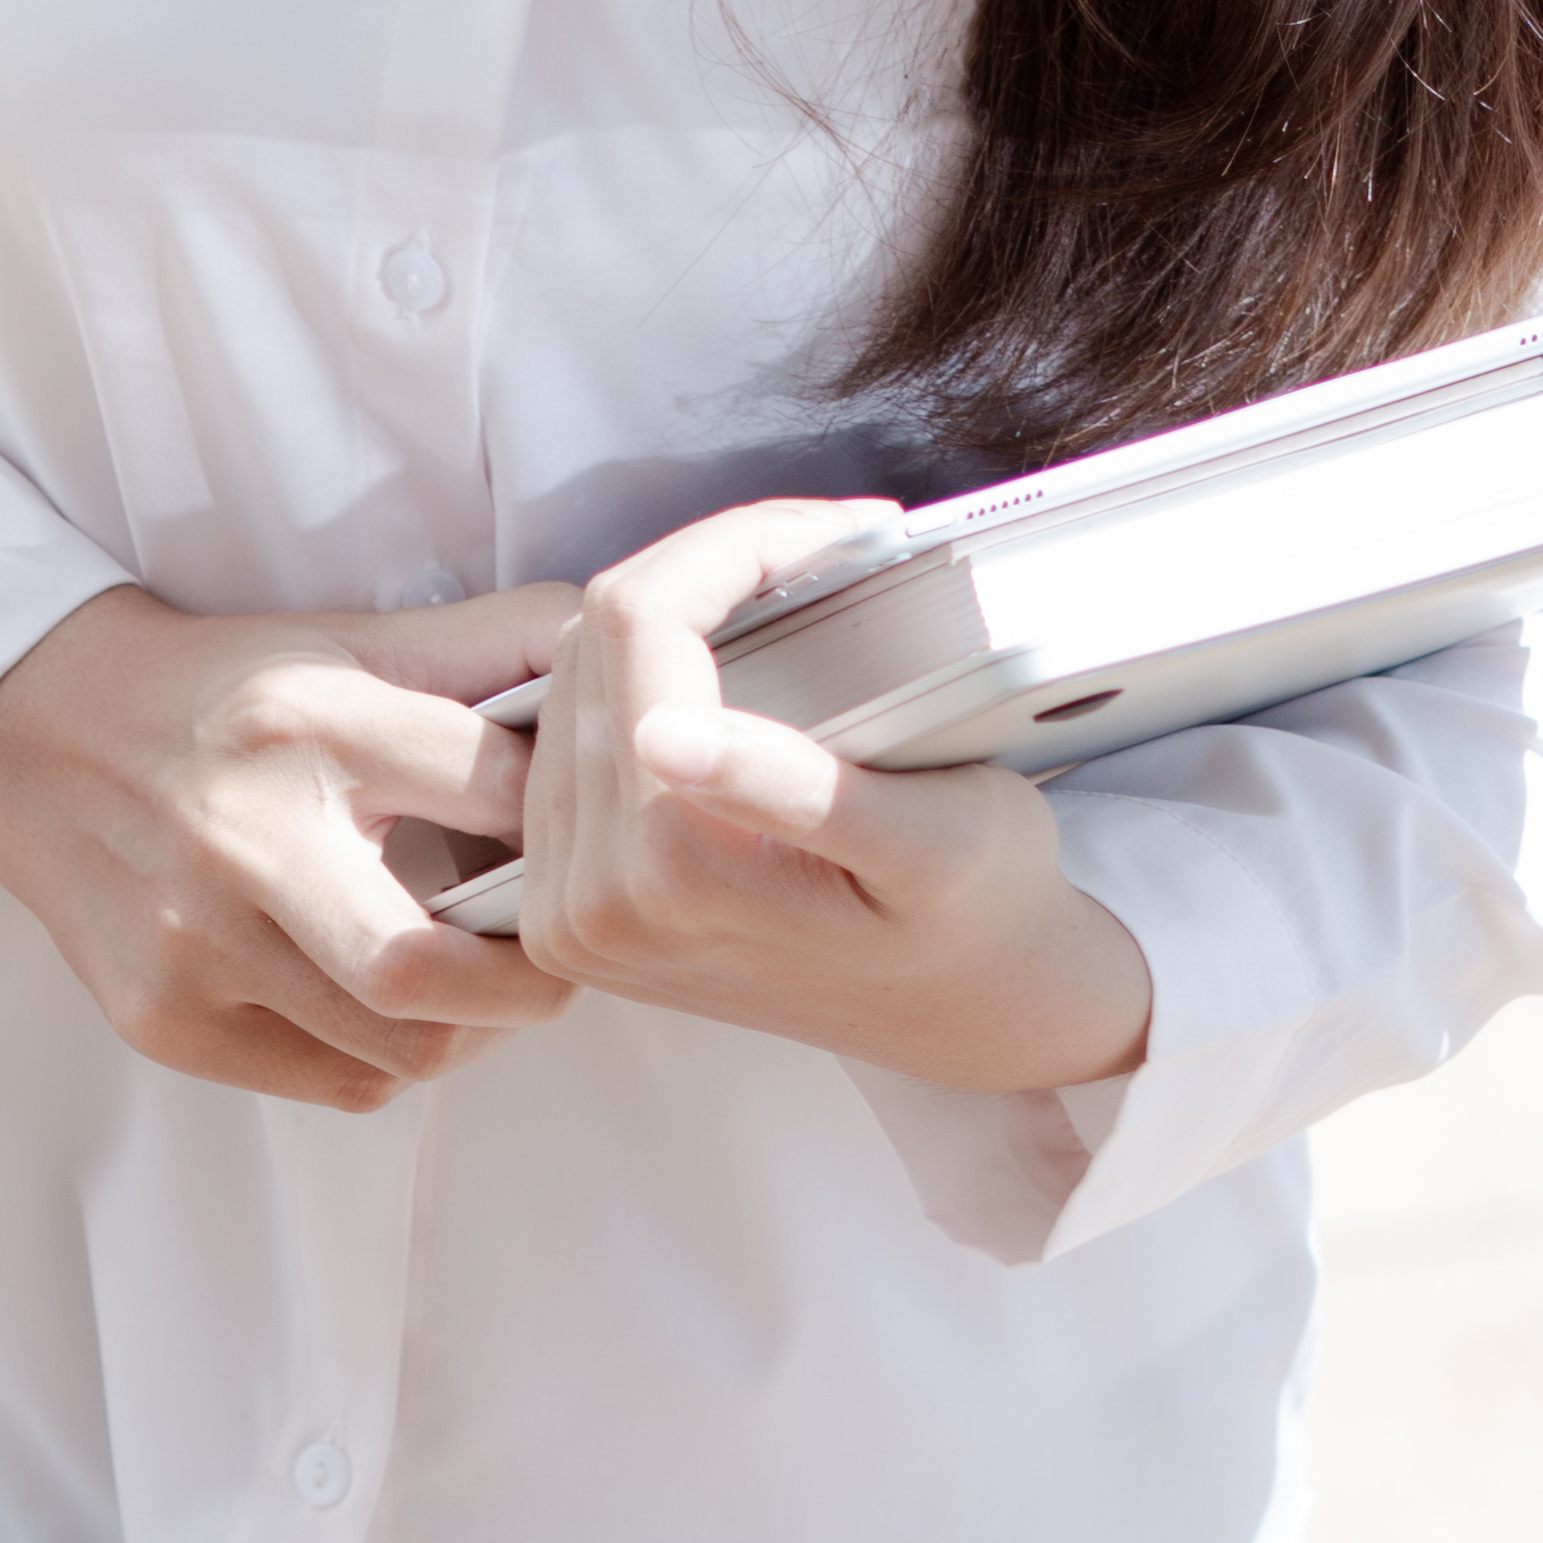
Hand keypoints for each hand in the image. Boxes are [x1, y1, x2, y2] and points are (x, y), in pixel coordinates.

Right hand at [0, 583, 583, 1110]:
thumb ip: (485, 644)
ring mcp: (194, 945)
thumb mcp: (350, 642)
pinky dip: (387, 1057)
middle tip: (551, 958)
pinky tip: (382, 1002)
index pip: (499, 793)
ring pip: (396, 1049)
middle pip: (430, 973)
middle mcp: (245, 838)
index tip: (577, 841)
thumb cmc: (222, 691)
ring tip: (472, 978)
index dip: (566, 824)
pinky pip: (333, 1083)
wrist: (36, 733)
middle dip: (530, 983)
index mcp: (309, 724)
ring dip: (467, 1028)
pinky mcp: (164, 1020)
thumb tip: (606, 645)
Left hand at [514, 502, 1154, 1098]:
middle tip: (826, 549)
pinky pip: (566, 740)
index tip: (840, 531)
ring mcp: (568, 912)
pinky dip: (642, 676)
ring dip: (674, 614)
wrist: (966, 1011)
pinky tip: (725, 666)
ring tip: (787, 595)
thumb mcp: (927, 840)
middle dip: (710, 566)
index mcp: (668, 872)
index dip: (738, 545)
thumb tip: (662, 735)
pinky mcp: (567, 910)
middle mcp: (589, 901)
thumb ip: (791, 788)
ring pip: (572, 676)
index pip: (644, 622)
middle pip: (595, 639)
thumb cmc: (976, 910)